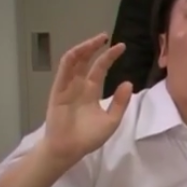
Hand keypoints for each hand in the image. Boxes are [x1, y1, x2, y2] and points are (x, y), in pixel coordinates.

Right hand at [42, 33, 131, 166]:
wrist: (70, 149)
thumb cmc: (89, 137)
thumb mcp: (111, 120)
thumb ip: (120, 102)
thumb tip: (128, 83)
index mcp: (91, 92)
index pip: (100, 69)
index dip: (110, 57)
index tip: (121, 47)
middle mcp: (79, 86)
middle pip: (87, 61)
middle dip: (96, 48)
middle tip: (106, 37)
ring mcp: (68, 87)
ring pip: (74, 62)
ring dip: (84, 49)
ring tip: (96, 40)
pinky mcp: (58, 90)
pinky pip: (64, 71)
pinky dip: (71, 59)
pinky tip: (80, 51)